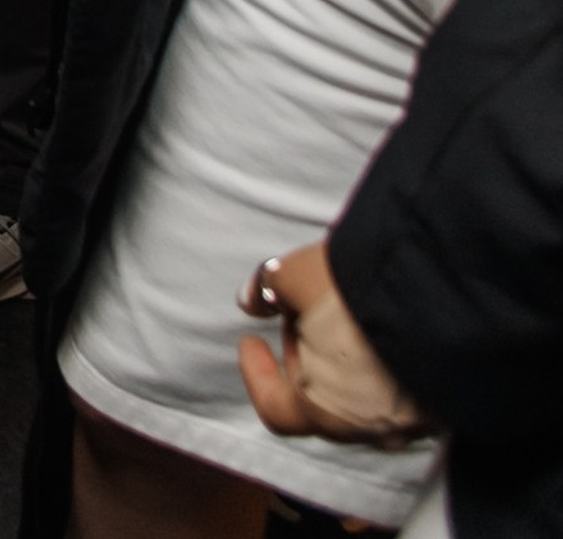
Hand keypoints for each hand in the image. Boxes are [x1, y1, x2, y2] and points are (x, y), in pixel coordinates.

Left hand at [237, 243, 433, 447]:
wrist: (452, 293)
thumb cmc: (359, 290)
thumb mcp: (297, 275)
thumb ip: (268, 289)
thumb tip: (252, 300)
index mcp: (326, 411)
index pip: (279, 411)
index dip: (258, 375)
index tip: (252, 341)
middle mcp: (371, 429)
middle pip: (321, 400)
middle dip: (302, 355)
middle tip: (298, 311)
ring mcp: (414, 421)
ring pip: (362, 393)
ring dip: (341, 356)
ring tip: (337, 309)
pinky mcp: (447, 402)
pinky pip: (400, 387)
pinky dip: (377, 360)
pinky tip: (375, 320)